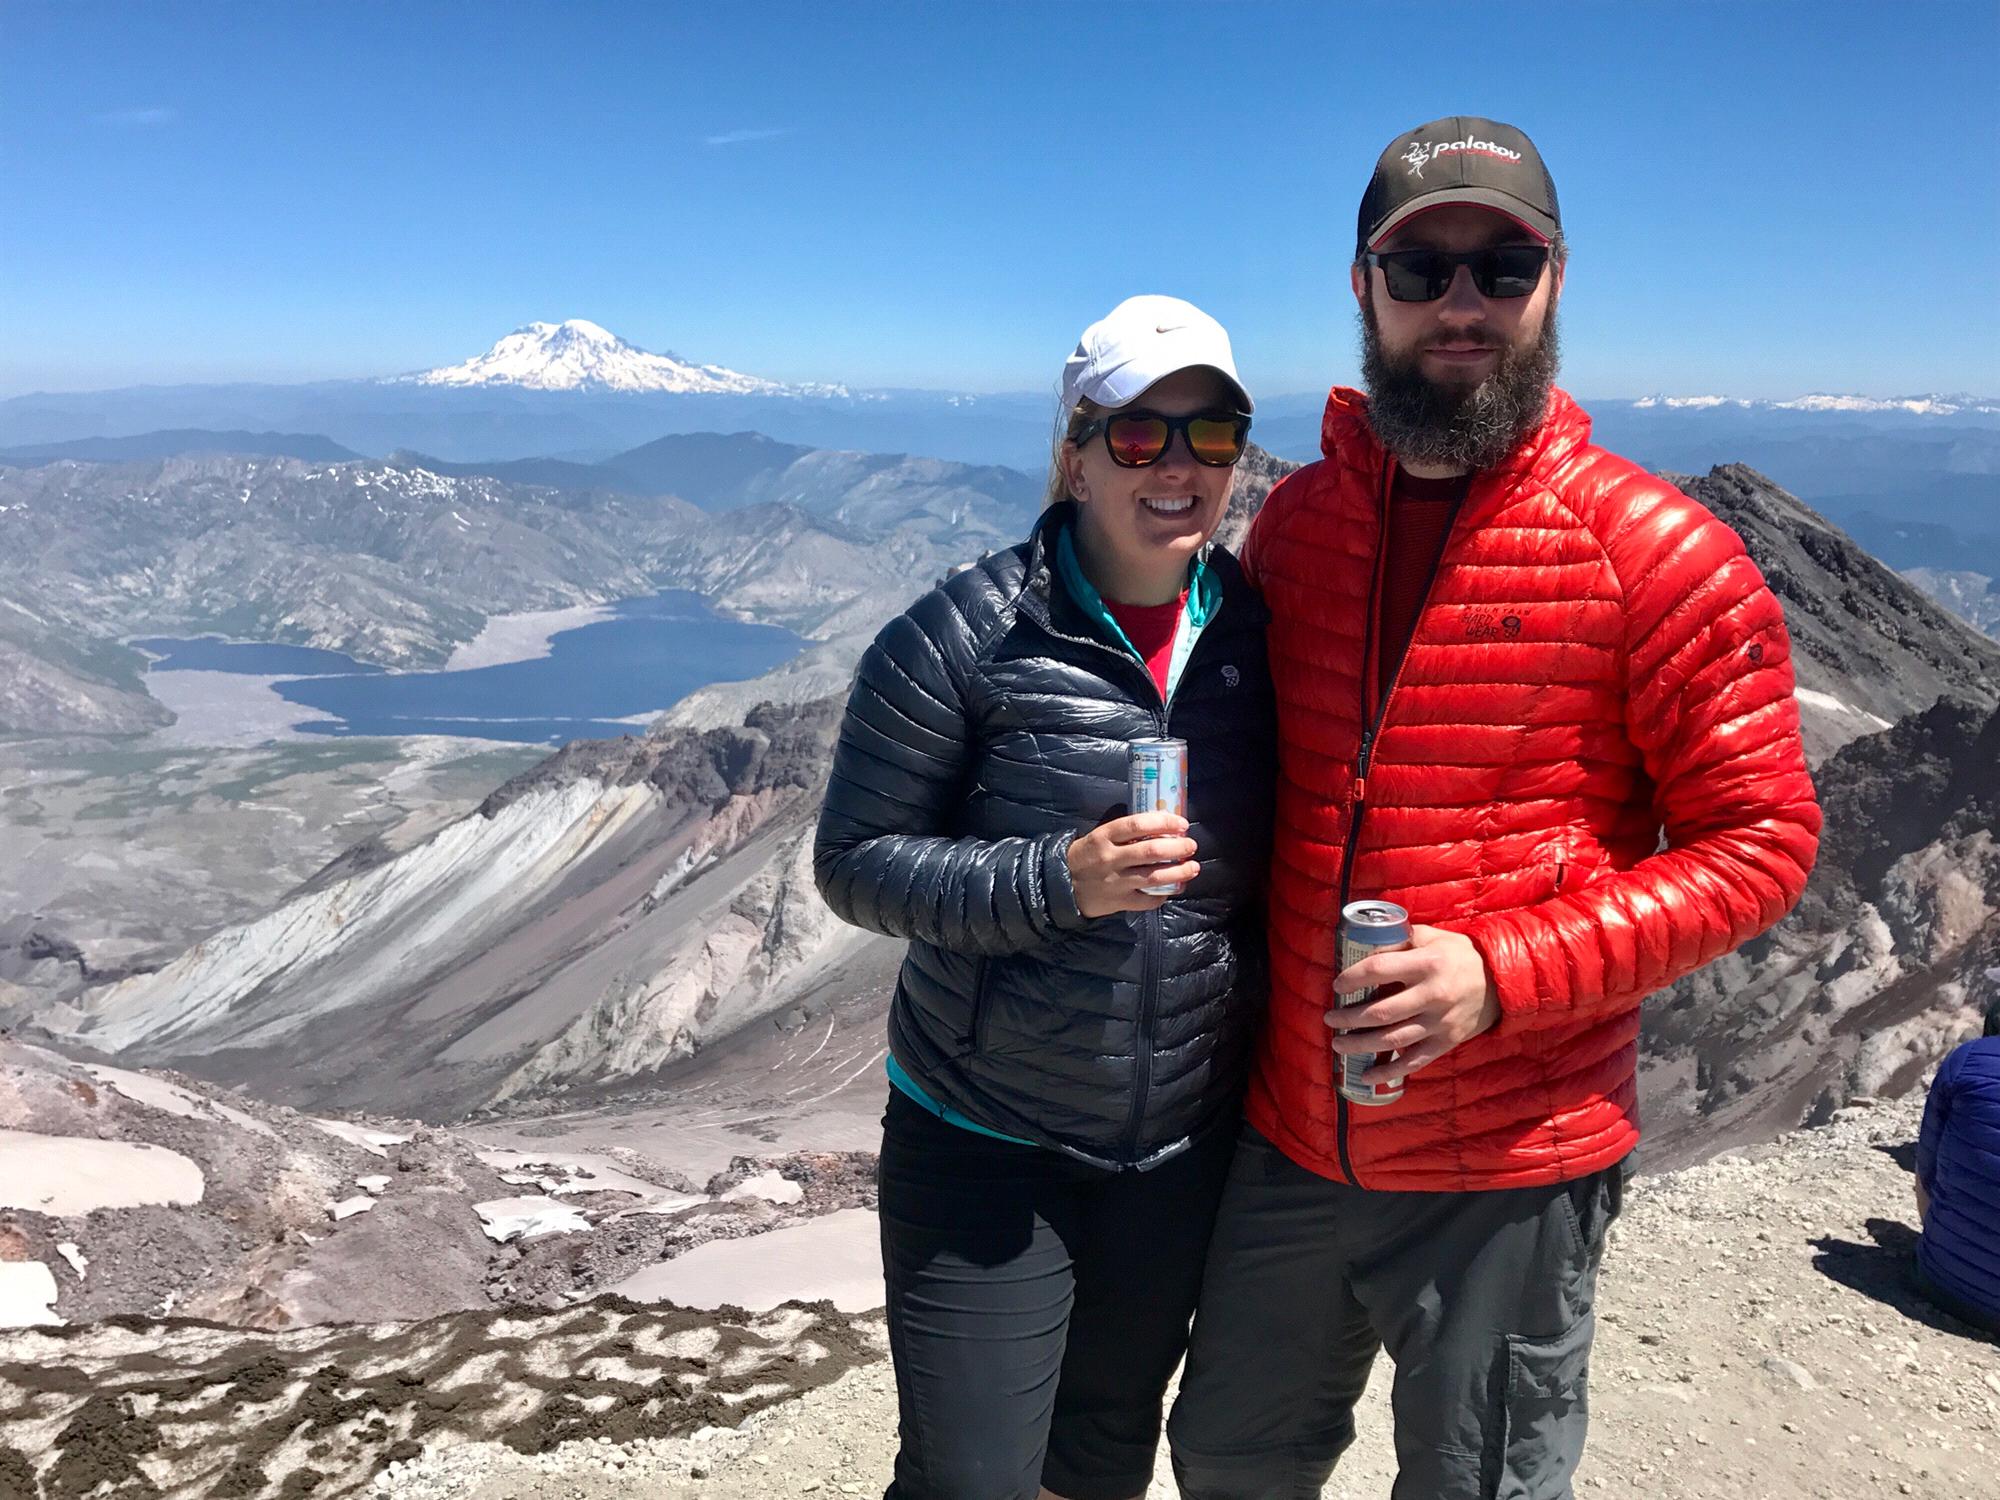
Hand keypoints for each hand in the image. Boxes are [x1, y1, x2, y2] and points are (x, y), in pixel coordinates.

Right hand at [1065, 812, 1198, 917]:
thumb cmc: (1086, 856)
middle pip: (1151, 851)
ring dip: (1179, 872)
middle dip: (1177, 848)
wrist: (1062, 885)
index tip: (1181, 823)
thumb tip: (1161, 825)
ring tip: (1193, 868)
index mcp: (1104, 836)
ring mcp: (1115, 882)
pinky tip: (1174, 888)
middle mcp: (1110, 858)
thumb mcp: (1099, 836)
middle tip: (1191, 845)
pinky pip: (1147, 900)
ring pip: (1154, 877)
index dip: (1164, 822)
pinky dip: (1163, 895)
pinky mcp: (1118, 902)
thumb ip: (1125, 832)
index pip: (1138, 824)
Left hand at [1326, 925, 1498, 1086]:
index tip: (1336, 985)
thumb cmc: (1458, 955)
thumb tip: (1364, 946)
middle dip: (1348, 1018)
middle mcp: (1432, 995)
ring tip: (1338, 1043)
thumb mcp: (1431, 937)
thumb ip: (1400, 941)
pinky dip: (1388, 1071)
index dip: (1352, 978)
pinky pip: (1413, 1061)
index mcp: (1427, 963)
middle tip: (1329, 1018)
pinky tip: (1366, 1074)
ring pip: (1392, 1040)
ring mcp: (1439, 1022)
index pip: (1379, 969)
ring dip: (1360, 1044)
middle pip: (1380, 1012)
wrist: (1500, 981)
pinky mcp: (1445, 1042)